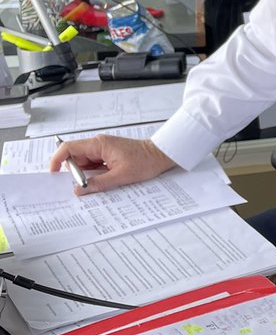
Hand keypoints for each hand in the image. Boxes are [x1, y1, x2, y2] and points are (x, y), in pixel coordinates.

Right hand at [49, 135, 176, 195]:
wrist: (162, 155)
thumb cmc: (146, 161)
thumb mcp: (121, 176)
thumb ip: (98, 183)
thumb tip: (79, 190)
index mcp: (99, 144)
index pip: (68, 148)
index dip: (57, 160)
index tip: (54, 174)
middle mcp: (99, 144)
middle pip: (75, 156)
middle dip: (73, 172)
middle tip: (78, 186)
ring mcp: (104, 149)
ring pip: (84, 162)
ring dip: (85, 174)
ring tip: (92, 185)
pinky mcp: (109, 155)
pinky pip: (94, 164)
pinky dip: (93, 173)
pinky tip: (99, 182)